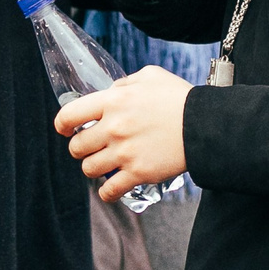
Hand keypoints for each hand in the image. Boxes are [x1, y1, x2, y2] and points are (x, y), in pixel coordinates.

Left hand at [57, 68, 192, 201]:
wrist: (206, 125)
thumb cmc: (180, 98)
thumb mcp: (150, 76)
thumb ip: (124, 84)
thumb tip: (111, 92)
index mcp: (113, 101)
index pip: (69, 114)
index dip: (62, 124)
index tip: (64, 129)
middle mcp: (113, 128)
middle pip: (76, 147)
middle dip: (81, 148)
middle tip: (92, 147)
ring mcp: (124, 153)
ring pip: (89, 169)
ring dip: (94, 168)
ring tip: (104, 164)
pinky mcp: (138, 173)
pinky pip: (109, 191)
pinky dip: (107, 192)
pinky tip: (111, 188)